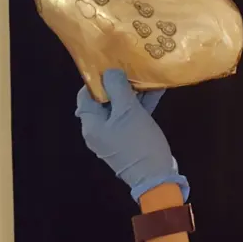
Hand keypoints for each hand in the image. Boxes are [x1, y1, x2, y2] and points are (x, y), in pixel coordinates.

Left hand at [74, 69, 188, 202]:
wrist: (156, 177)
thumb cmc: (138, 142)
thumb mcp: (128, 112)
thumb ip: (117, 89)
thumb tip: (110, 72)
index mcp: (91, 124)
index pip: (86, 96)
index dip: (97, 79)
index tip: (112, 65)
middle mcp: (99, 130)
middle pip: (104, 101)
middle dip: (119, 84)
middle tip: (133, 68)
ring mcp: (115, 136)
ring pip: (121, 108)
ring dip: (134, 93)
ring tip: (147, 76)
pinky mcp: (130, 140)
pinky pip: (132, 118)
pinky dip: (142, 106)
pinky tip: (156, 91)